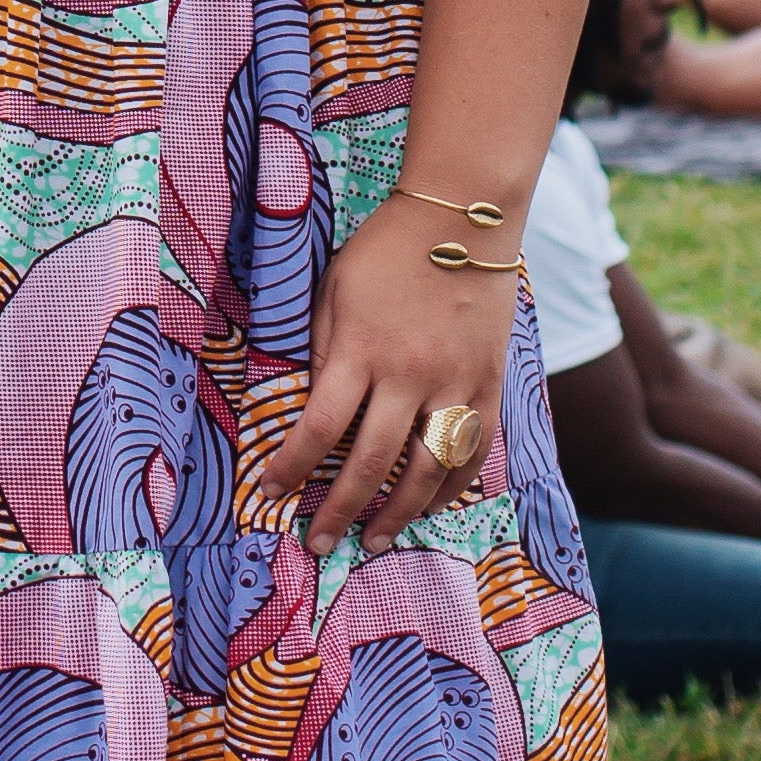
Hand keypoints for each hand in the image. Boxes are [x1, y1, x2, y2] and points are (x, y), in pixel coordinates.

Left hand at [266, 198, 516, 556]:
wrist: (465, 217)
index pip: (319, 427)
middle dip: (341, 510)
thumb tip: (314, 412)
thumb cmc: (386, 250)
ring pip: (428, 469)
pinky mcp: (489, 382)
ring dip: (400, 513)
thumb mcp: (334, 292)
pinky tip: (432, 506)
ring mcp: (456, 382)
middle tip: (319, 543)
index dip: (292, 467)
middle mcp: (409, 373)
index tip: (271, 492)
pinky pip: (473, 448)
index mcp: (360, 349)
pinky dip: (453, 485)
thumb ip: (324, 352)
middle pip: (371, 462)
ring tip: (377, 541)